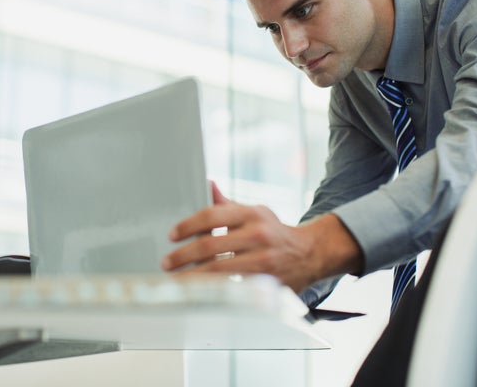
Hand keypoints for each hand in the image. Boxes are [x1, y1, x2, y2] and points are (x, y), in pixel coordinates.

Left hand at [161, 182, 361, 292]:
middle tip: (167, 262)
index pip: (212, 215)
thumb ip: (227, 204)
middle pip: (211, 245)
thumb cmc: (275, 231)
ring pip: (218, 270)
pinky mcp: (265, 282)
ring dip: (192, 276)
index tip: (171, 235)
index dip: (188, 226)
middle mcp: (258, 234)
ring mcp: (262, 260)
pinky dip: (211, 289)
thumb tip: (208, 185)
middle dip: (183, 255)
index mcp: (251, 213)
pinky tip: (197, 291)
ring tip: (175, 280)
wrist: (309, 253)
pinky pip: (231, 286)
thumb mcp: (255, 211)